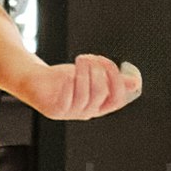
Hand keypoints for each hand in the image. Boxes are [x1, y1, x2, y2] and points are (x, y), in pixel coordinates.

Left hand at [17, 50, 140, 121]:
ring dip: (84, 73)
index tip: (111, 63)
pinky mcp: (55, 110)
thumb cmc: (64, 80)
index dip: (117, 80)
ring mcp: (71, 113)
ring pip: (85, 95)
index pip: (118, 98)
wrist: (36, 81)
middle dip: (98, 71)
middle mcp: (87, 112)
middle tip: (90, 58)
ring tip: (81, 59)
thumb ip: (111, 79)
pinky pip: (66, 101)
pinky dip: (69, 86)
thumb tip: (135, 82)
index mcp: (100, 105)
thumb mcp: (91, 77)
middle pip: (101, 93)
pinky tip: (68, 75)